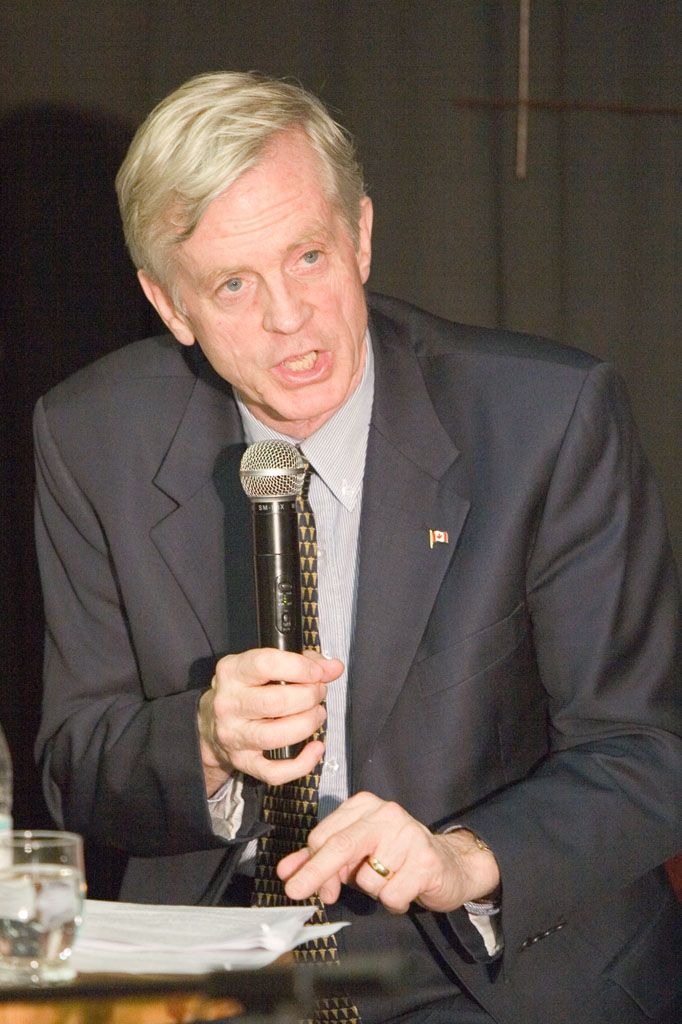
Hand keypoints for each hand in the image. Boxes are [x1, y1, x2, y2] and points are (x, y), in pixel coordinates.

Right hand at [198, 648, 342, 790]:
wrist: (210, 722)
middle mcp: (228, 704)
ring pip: (276, 736)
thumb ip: (302, 662)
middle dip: (309, 696)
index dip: (299, 667)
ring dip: (307, 724)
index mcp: (232, 672)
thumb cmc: (246, 688)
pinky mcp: (243, 762)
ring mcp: (234, 735)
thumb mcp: (264, 666)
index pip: (266, 664)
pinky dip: (302, 763)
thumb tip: (333, 668)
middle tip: (319, 692)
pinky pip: (274, 771)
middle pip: (275, 702)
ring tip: (317, 714)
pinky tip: (315, 747)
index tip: (318, 672)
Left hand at [276, 791, 499, 913]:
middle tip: (293, 892)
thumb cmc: (396, 857)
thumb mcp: (356, 854)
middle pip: (340, 846)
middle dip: (314, 873)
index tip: (303, 884)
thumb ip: (320, 859)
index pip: (325, 834)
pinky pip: (390, 895)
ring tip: (390, 880)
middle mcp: (386, 813)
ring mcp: (408, 835)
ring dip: (373, 891)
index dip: (312, 864)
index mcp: (365, 805)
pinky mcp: (426, 861)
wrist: (450, 864)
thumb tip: (286, 871)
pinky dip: (393, 902)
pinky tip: (406, 889)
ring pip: (366, 879)